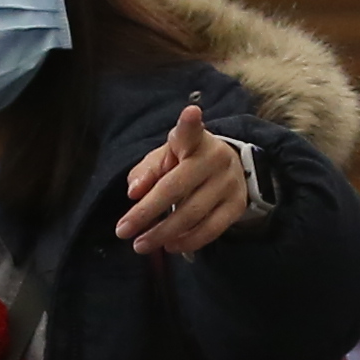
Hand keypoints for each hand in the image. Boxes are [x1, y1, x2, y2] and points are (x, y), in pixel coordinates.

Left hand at [120, 105, 254, 258]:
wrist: (227, 168)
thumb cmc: (187, 161)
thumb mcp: (166, 157)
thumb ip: (147, 171)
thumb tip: (134, 193)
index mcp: (195, 140)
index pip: (191, 131)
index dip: (190, 123)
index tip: (190, 113)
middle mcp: (215, 159)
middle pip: (176, 188)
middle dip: (146, 213)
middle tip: (123, 231)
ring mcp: (229, 184)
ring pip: (193, 214)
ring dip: (163, 234)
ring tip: (141, 244)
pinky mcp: (237, 206)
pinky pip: (211, 230)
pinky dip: (188, 242)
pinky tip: (169, 246)